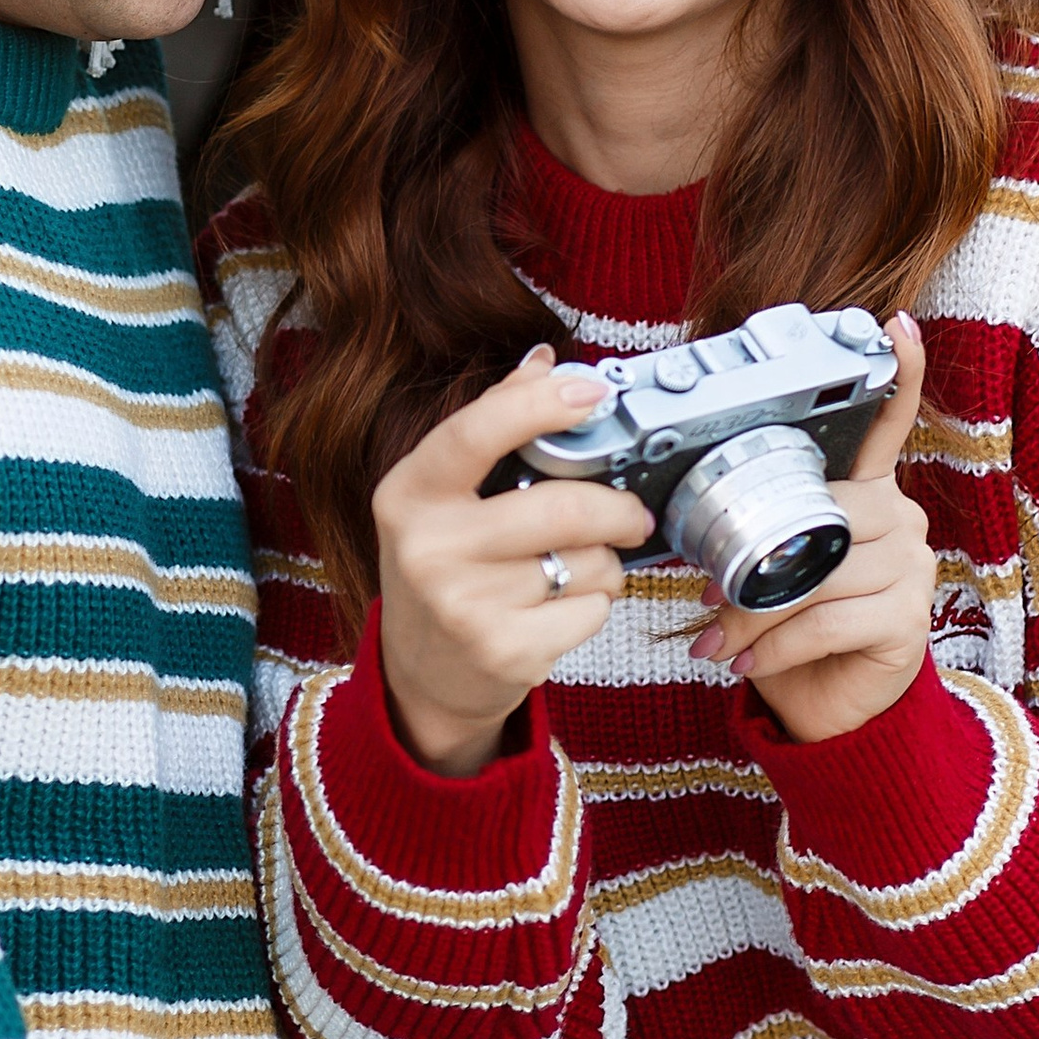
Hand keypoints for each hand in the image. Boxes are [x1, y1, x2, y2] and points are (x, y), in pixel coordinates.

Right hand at [374, 353, 654, 774]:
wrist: (423, 678)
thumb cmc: (444, 571)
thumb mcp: (443, 498)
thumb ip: (490, 426)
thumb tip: (542, 361)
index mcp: (408, 494)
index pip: (477, 432)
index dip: (543, 405)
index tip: (593, 392)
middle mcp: (428, 549)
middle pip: (562, 508)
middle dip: (617, 509)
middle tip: (631, 514)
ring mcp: (463, 606)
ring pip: (588, 563)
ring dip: (603, 565)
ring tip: (572, 572)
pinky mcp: (504, 652)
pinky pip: (592, 610)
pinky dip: (595, 606)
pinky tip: (561, 611)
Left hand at [689, 317, 933, 744]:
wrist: (827, 708)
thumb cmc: (793, 630)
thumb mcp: (769, 571)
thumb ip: (753, 535)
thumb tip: (698, 532)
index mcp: (868, 494)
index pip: (889, 426)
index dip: (901, 375)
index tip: (898, 325)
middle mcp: (901, 520)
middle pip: (825, 517)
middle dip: (755, 563)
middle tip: (709, 598)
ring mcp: (912, 570)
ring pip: (817, 576)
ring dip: (754, 614)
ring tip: (719, 639)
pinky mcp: (908, 620)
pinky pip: (828, 623)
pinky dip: (775, 646)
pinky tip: (748, 664)